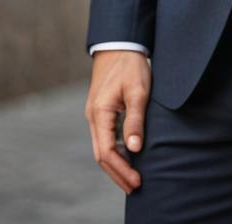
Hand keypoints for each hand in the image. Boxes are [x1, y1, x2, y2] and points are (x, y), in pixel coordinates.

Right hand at [85, 50, 150, 194]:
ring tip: (132, 178)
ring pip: (102, 148)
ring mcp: (95, 114)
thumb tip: (135, 148)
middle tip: (135, 186)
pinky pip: (105, 138)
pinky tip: (128, 157)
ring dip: (116, 164)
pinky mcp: (101, 111)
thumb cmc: (130, 65)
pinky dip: (115, 152)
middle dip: (118, 173)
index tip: (137, 181)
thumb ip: (135, 119)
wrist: (120, 45)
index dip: (122, 169)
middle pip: (102, 155)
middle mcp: (93, 117)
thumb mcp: (138, 90)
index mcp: (100, 112)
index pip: (107, 151)